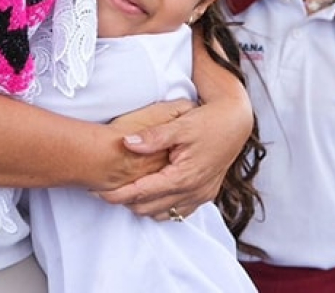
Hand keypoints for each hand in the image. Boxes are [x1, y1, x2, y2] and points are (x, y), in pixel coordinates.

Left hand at [97, 97, 250, 218]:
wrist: (236, 122)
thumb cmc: (208, 121)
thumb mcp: (180, 125)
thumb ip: (153, 136)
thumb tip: (126, 143)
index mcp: (183, 176)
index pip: (142, 192)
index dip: (118, 194)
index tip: (98, 192)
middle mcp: (192, 191)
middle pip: (148, 207)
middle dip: (126, 202)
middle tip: (107, 190)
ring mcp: (200, 195)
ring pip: (162, 213)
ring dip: (143, 206)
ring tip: (126, 192)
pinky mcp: (205, 194)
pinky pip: (178, 212)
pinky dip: (162, 207)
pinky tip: (152, 196)